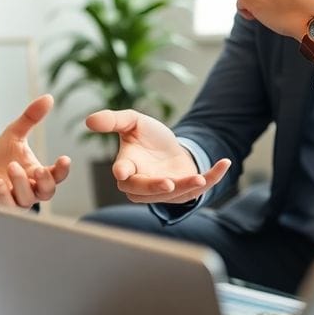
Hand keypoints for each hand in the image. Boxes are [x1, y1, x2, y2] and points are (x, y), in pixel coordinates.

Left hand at [0, 94, 70, 207]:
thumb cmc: (5, 155)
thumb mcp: (16, 134)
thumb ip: (31, 118)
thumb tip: (47, 97)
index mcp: (38, 176)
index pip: (55, 178)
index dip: (61, 171)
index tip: (64, 159)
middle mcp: (28, 192)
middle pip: (36, 195)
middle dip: (26, 183)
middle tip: (15, 166)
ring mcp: (10, 201)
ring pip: (15, 205)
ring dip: (7, 194)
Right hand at [85, 110, 230, 203]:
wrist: (171, 148)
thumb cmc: (147, 137)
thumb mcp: (132, 122)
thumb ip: (113, 120)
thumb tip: (89, 120)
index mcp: (127, 166)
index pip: (122, 172)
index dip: (123, 172)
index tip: (122, 171)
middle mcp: (142, 183)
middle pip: (143, 191)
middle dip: (155, 188)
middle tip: (168, 184)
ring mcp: (164, 191)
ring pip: (172, 194)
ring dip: (187, 187)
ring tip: (200, 177)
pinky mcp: (185, 192)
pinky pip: (199, 189)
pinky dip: (213, 177)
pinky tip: (225, 163)